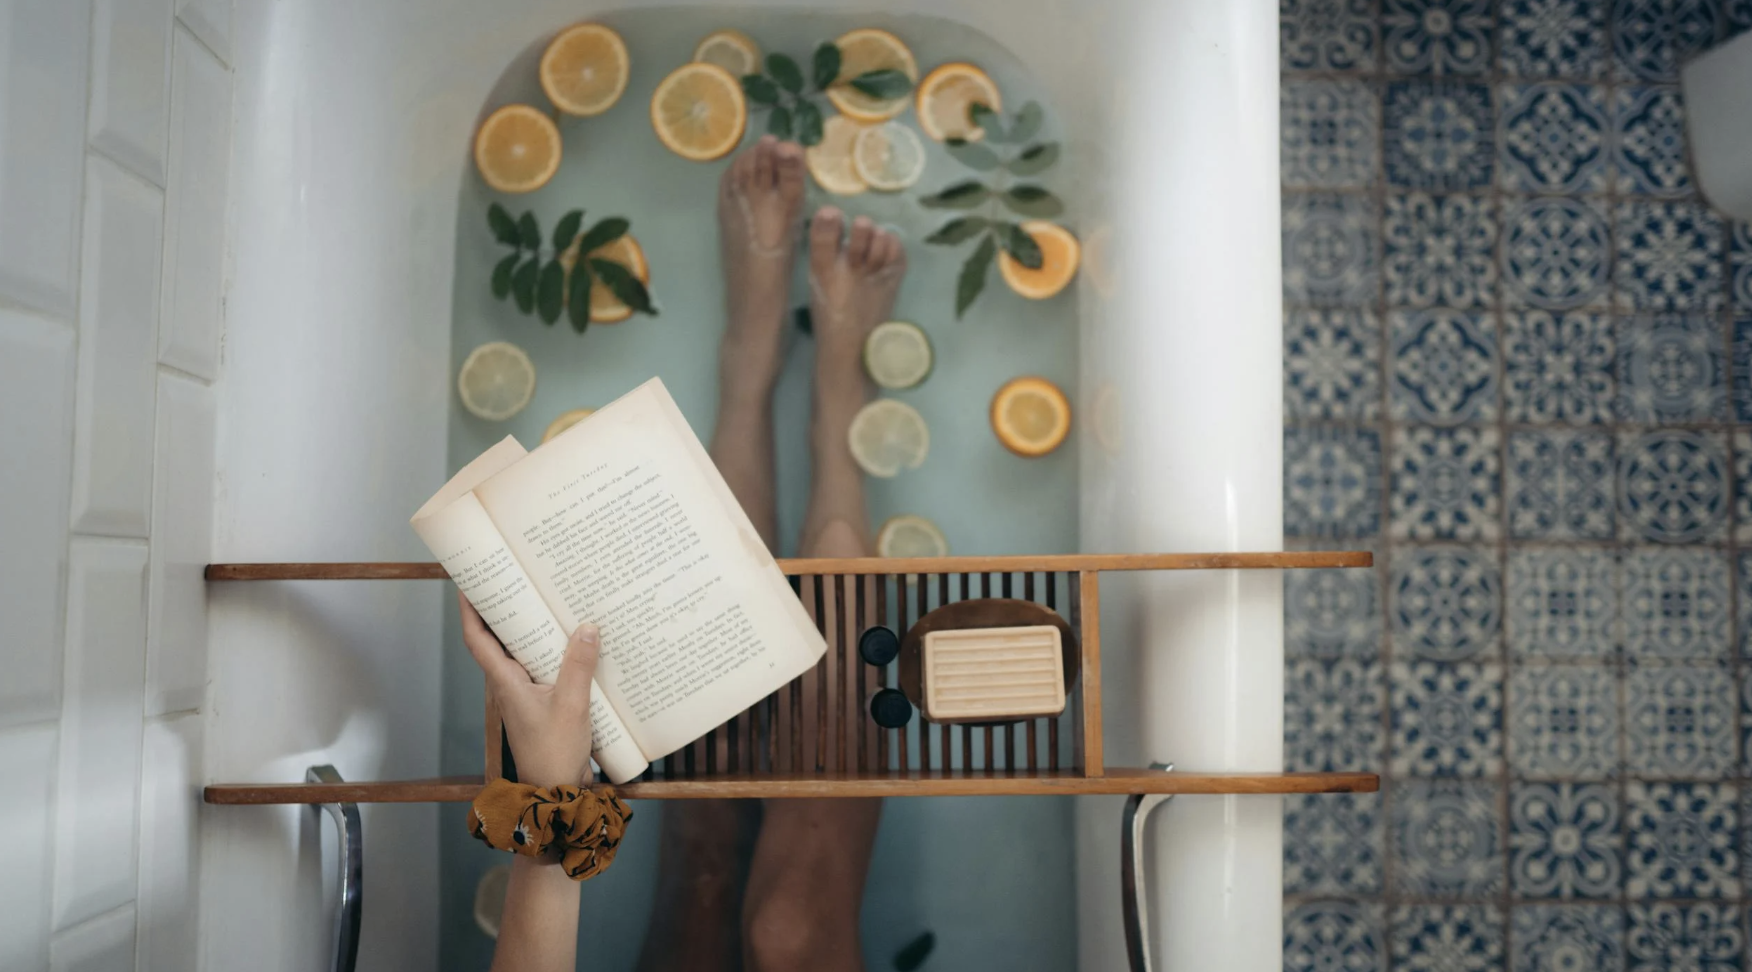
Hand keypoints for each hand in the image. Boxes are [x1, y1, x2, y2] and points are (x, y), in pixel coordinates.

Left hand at [459, 591, 599, 787]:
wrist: (556, 790)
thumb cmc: (553, 753)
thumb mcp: (571, 705)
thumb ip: (578, 665)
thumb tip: (588, 627)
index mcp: (505, 682)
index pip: (477, 639)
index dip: (469, 610)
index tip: (468, 582)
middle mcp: (509, 685)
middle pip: (497, 640)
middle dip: (502, 610)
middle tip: (515, 579)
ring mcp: (525, 694)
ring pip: (522, 653)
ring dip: (530, 629)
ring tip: (546, 601)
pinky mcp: (543, 702)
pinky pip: (543, 669)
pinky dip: (554, 651)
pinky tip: (574, 642)